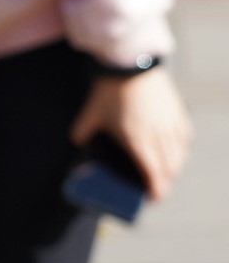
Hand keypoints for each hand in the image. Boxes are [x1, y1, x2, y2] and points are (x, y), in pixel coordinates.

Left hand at [71, 68, 193, 200]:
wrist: (130, 63)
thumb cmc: (110, 91)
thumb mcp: (91, 113)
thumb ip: (82, 131)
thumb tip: (77, 143)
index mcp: (139, 142)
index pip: (155, 176)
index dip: (157, 192)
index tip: (152, 199)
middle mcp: (160, 137)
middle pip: (170, 170)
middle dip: (163, 183)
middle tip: (154, 187)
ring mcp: (171, 125)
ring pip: (180, 156)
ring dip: (173, 168)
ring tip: (163, 171)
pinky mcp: (178, 113)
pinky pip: (185, 138)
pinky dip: (180, 149)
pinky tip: (174, 150)